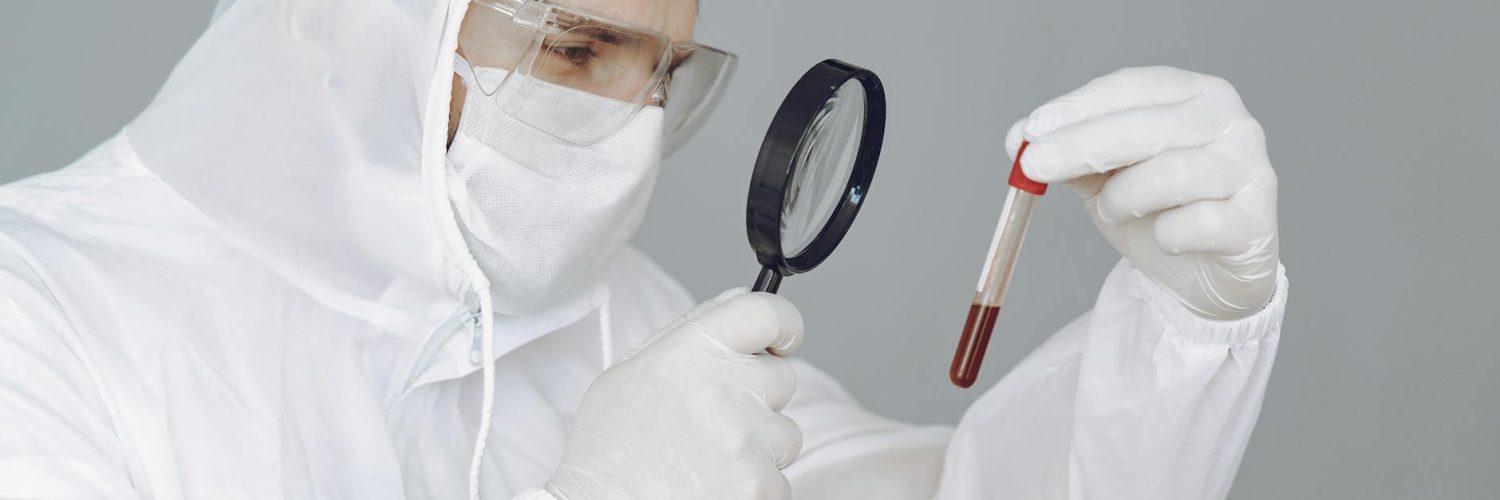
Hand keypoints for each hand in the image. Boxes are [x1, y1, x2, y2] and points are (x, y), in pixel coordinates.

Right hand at [545, 289, 804, 499]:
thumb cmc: (611, 449)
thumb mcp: (631, 372)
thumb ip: (691, 332)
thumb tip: (742, 301)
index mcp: (690, 351)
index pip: (766, 313)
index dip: (783, 324)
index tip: (781, 340)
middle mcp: (723, 390)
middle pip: (783, 377)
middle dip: (759, 397)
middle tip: (715, 421)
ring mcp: (744, 441)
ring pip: (785, 433)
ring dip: (758, 446)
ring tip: (707, 460)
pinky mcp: (758, 486)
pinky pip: (780, 478)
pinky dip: (754, 485)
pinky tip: (713, 486)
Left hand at [1006, 66, 1278, 319]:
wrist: (1207, 274)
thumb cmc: (1158, 212)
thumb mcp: (1107, 177)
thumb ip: (1070, 156)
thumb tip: (1017, 140)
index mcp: (1194, 95)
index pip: (1131, 88)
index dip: (1078, 107)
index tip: (1030, 131)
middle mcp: (1230, 123)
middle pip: (1146, 127)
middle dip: (1080, 145)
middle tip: (1034, 165)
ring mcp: (1250, 170)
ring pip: (1170, 174)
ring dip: (1123, 198)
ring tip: (1113, 211)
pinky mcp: (1255, 221)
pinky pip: (1198, 224)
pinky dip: (1167, 234)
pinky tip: (1164, 239)